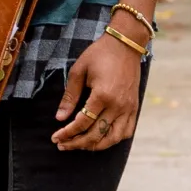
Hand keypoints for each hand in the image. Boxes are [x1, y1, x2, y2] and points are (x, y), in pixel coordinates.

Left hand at [52, 33, 144, 151]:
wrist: (126, 44)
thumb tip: (60, 118)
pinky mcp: (134, 107)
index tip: (55, 138)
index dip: (67, 133)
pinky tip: (102, 139)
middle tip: (63, 145)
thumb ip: (70, 97)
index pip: (82, 123)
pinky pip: (127, 131)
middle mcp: (118, 105)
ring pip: (113, 138)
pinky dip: (114, 139)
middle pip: (96, 135)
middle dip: (77, 143)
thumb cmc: (100, 54)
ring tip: (81, 145)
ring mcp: (128, 108)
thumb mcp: (79, 71)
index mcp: (102, 95)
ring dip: (96, 146)